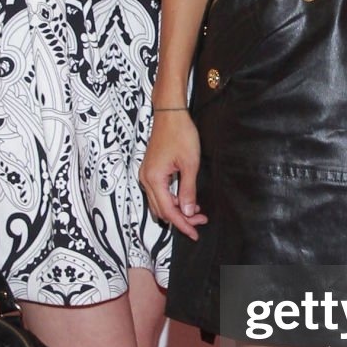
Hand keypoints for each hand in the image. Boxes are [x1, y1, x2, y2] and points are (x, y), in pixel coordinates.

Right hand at [139, 108, 206, 238]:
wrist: (170, 113)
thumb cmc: (180, 133)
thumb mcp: (189, 164)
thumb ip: (187, 190)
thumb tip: (188, 211)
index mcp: (154, 179)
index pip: (168, 211)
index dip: (182, 224)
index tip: (194, 233)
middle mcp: (146, 179)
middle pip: (162, 210)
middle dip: (181, 219)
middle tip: (200, 222)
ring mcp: (147, 174)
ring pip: (160, 202)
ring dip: (176, 210)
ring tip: (196, 212)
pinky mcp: (151, 170)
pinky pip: (159, 192)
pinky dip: (172, 199)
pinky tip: (185, 199)